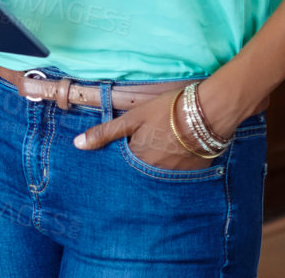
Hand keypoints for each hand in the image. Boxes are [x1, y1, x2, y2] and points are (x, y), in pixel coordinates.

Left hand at [73, 87, 216, 170]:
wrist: (207, 111)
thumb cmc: (166, 110)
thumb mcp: (132, 118)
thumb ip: (105, 133)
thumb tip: (77, 145)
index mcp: (139, 160)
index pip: (125, 163)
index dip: (126, 150)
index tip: (130, 140)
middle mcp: (156, 172)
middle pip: (143, 168)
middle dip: (142, 157)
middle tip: (151, 138)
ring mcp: (177, 174)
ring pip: (161, 170)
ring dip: (160, 159)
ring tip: (166, 141)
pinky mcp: (196, 172)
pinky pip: (180, 171)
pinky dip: (177, 161)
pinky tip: (181, 146)